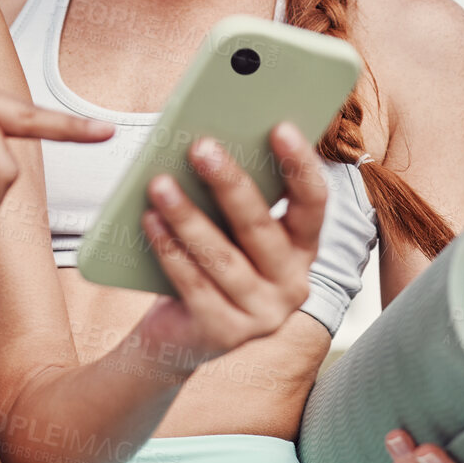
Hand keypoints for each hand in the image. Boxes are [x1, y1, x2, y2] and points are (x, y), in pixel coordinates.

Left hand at [135, 121, 326, 362]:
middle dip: (229, 184)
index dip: (300, 165)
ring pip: (222, 258)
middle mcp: (292, 284)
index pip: (313, 203)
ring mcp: (262, 314)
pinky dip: (170, 251)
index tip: (279, 127)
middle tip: (201, 146)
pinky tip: (150, 222)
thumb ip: (234, 199)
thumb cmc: (208, 265)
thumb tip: (212, 143)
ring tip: (159, 183)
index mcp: (302, 249)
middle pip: (261, 228)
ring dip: (188, 217)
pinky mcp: (225, 334)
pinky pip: (194, 285)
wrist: (180, 335)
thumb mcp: (229, 231)